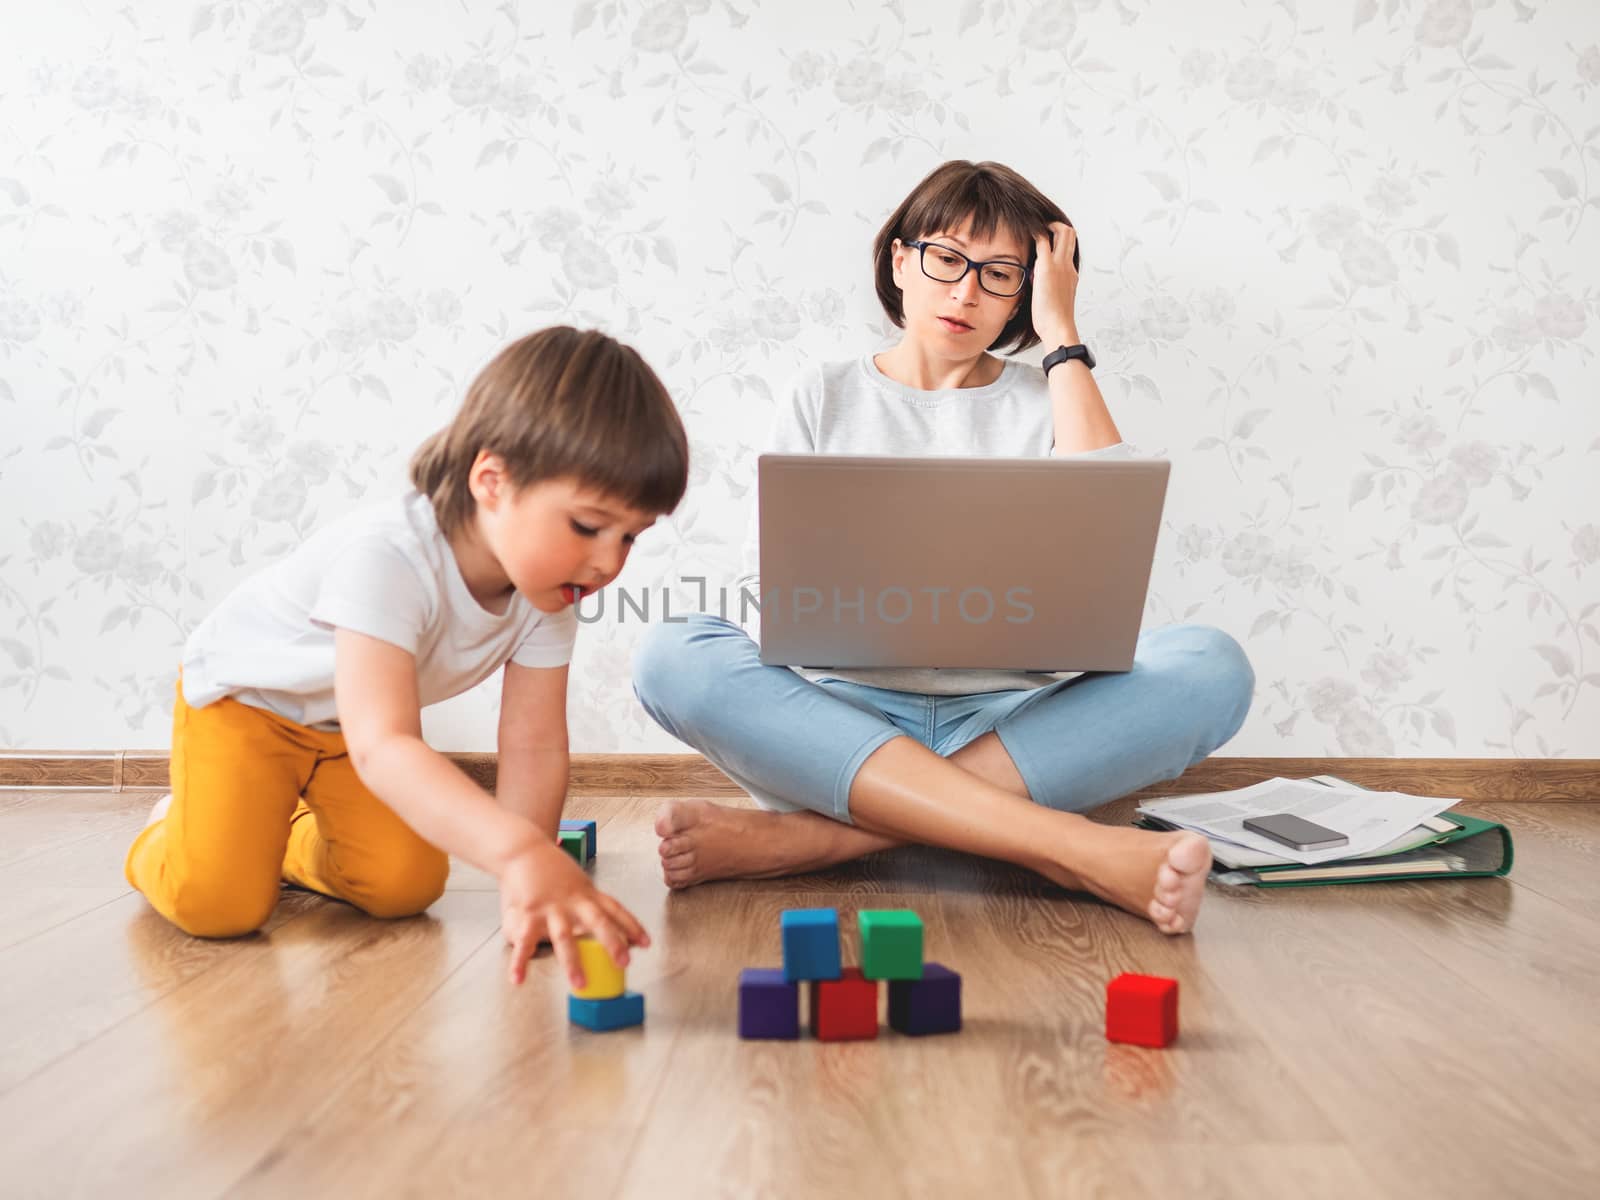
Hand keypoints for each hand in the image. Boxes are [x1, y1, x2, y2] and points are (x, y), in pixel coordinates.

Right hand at [497, 840, 650, 986]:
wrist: (524, 849)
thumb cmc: (552, 868)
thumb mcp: (578, 882)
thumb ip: (591, 903)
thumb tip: (611, 926)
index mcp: (588, 894)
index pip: (615, 910)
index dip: (632, 926)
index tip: (646, 943)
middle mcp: (573, 901)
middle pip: (598, 922)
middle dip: (612, 942)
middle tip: (624, 962)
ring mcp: (551, 907)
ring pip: (564, 937)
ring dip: (572, 962)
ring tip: (579, 983)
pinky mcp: (529, 912)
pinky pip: (524, 942)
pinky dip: (520, 962)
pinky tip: (518, 979)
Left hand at [1030, 220, 1080, 348]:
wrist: (1058, 327)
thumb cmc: (1053, 321)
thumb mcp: (1053, 301)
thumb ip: (1047, 288)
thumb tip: (1037, 284)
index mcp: (1070, 274)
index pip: (1068, 249)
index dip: (1059, 240)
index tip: (1047, 239)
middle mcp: (1068, 266)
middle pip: (1071, 234)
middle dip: (1057, 225)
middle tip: (1042, 227)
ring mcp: (1060, 265)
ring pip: (1063, 231)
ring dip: (1049, 225)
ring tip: (1034, 227)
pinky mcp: (1048, 267)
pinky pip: (1043, 240)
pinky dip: (1035, 231)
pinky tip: (1025, 229)